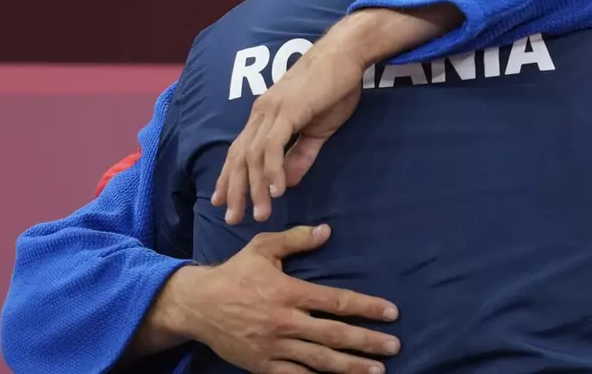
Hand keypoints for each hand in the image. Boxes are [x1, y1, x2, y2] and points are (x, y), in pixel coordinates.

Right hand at [163, 224, 399, 373]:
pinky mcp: (263, 366)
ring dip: (351, 367)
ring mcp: (274, 347)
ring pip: (320, 361)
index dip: (367, 307)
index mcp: (288, 292)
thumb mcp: (263, 247)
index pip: (336, 301)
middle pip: (334, 335)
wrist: (197, 305)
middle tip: (394, 347)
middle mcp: (284, 321)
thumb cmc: (234, 273)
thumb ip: (296, 239)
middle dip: (367, 342)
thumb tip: (327, 231)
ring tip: (377, 371)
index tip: (391, 312)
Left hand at [214, 38, 367, 222]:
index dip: (229, 177)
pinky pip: (273, 145)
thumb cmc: (333, 88)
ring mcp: (272, 111)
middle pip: (240, 157)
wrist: (345, 55)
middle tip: (232, 219)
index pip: (239, 151)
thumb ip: (301, 156)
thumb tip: (286, 183)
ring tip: (260, 213)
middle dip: (234, 190)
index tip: (223, 202)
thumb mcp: (317, 129)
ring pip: (254, 156)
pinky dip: (272, 169)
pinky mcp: (288, 110)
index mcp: (265, 116)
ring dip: (255, 187)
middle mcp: (261, 113)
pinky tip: (276, 190)